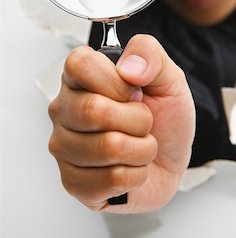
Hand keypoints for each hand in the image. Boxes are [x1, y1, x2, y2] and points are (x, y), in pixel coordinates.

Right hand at [48, 34, 194, 212]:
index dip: (115, 81)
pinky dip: (136, 174)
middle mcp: (65, 109)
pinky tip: (130, 166)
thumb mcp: (169, 78)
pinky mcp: (72, 182)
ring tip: (139, 144)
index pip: (80, 65)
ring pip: (108, 148)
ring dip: (141, 148)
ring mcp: (64, 147)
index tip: (134, 91)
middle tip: (143, 121)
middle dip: (138, 119)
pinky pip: (112, 179)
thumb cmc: (164, 118)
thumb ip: (151, 56)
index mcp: (80, 77)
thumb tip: (128, 67)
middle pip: (94, 110)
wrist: (170, 159)